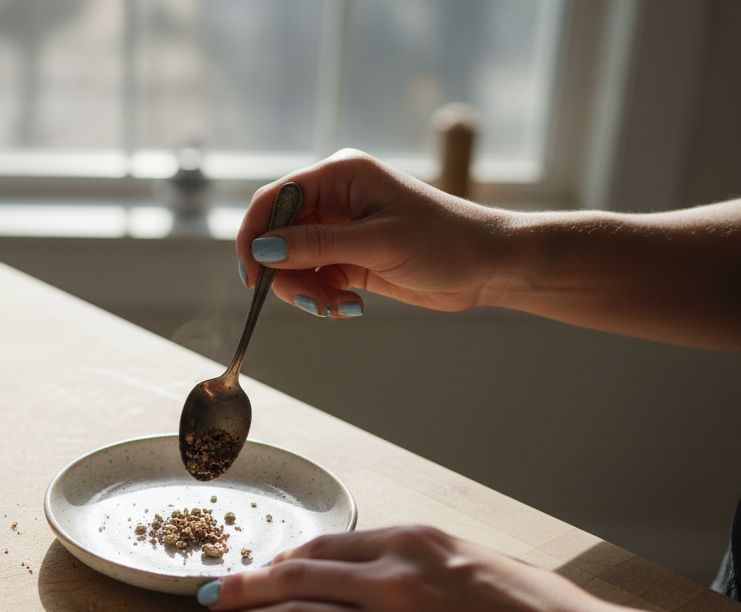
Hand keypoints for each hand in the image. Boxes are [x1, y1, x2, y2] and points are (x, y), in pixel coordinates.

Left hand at [198, 525, 609, 611]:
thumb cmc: (535, 610)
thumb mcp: (467, 559)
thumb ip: (407, 561)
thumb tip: (354, 573)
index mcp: (412, 542)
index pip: (321, 547)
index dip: (276, 560)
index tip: (254, 571)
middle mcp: (396, 578)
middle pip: (294, 578)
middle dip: (244, 587)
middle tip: (211, 595)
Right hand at [236, 150, 512, 316]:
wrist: (489, 266)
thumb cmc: (445, 241)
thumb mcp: (378, 243)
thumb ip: (317, 245)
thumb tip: (262, 250)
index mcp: (340, 175)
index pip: (275, 198)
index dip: (254, 234)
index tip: (251, 273)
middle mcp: (335, 198)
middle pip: (278, 234)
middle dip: (283, 272)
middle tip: (307, 300)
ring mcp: (341, 230)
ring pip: (292, 262)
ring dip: (304, 290)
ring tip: (334, 306)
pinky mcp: (350, 258)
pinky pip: (314, 279)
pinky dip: (322, 297)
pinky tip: (349, 306)